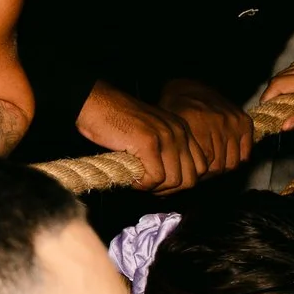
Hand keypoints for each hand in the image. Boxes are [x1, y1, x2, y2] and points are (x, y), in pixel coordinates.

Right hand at [77, 82, 205, 192]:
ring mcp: (165, 136)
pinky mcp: (149, 143)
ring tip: (137, 181)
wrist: (94, 103)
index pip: (200, 167)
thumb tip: (172, 182)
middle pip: (190, 178)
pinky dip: (142, 184)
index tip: (160, 184)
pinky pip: (155, 177)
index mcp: (182, 129)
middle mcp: (179, 132)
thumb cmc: (114, 119)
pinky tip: (131, 177)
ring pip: (174, 180)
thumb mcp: (150, 132)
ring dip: (154, 188)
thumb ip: (165, 151)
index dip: (181, 181)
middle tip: (148, 186)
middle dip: (169, 189)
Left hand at [162, 79, 255, 176]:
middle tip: (200, 174)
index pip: (204, 162)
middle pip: (219, 165)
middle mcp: (217, 120)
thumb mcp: (168, 127)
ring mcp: (233, 121)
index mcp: (196, 121)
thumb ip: (174, 149)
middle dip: (208, 174)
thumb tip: (176, 179)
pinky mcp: (244, 122)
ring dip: (222, 167)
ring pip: (232, 162)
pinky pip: (244, 154)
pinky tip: (222, 157)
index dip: (198, 174)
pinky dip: (235, 160)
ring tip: (210, 167)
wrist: (189, 88)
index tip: (191, 176)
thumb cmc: (174, 110)